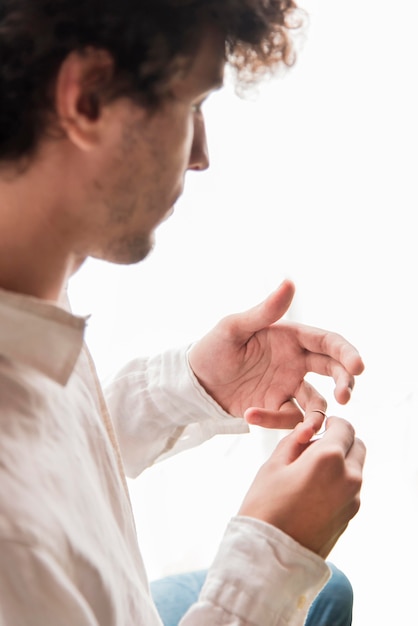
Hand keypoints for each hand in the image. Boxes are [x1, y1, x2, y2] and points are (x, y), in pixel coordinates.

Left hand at [189, 280, 363, 433]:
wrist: (194, 382)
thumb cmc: (212, 348)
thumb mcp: (234, 328)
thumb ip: (264, 311)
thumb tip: (289, 282)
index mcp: (290, 337)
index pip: (327, 342)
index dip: (346, 353)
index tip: (358, 367)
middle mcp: (295, 361)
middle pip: (333, 371)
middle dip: (345, 383)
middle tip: (345, 397)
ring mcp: (287, 386)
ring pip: (317, 403)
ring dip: (316, 416)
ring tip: (305, 428)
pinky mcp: (276, 408)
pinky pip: (288, 418)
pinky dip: (274, 422)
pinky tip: (250, 414)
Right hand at [238, 415, 365, 557]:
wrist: (271, 556)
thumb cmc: (266, 506)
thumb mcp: (274, 464)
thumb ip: (295, 441)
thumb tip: (307, 430)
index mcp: (329, 458)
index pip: (344, 427)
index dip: (331, 423)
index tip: (318, 428)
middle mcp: (349, 476)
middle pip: (357, 445)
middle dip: (340, 441)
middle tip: (314, 448)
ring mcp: (353, 498)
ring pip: (355, 467)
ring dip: (341, 461)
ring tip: (310, 472)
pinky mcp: (350, 515)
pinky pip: (351, 488)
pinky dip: (339, 481)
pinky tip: (313, 491)